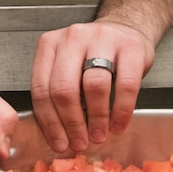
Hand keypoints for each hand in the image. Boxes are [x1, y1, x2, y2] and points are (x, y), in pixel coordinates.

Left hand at [30, 19, 154, 152]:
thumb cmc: (92, 54)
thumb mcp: (66, 65)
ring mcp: (102, 39)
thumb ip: (57, 92)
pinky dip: (121, 111)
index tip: (59, 142)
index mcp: (50, 44)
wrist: (124, 29)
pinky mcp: (130, 46)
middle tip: (80, 142)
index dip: (50, 122)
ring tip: (99, 135)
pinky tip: (118, 124)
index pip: (42, 88)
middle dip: (71, 123)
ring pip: (94, 86)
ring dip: (97, 118)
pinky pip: (126, 85)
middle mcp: (72, 38)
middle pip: (64, 88)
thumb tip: (58, 136)